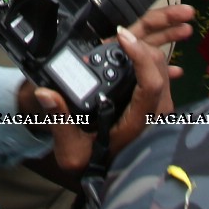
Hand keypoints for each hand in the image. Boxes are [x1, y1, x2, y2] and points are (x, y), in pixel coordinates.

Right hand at [31, 24, 173, 170]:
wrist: (101, 171)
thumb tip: (46, 92)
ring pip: (162, 68)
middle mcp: (154, 116)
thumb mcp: (69, 147)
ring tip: (121, 44)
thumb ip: (59, 119)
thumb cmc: (88, 159)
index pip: (150, 84)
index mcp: (137, 125)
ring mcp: (159, 110)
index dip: (140, 56)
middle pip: (159, 69)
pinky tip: (131, 53)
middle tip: (117, 38)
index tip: (122, 37)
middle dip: (140, 46)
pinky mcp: (157, 105)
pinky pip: (161, 73)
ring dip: (144, 51)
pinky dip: (146, 59)